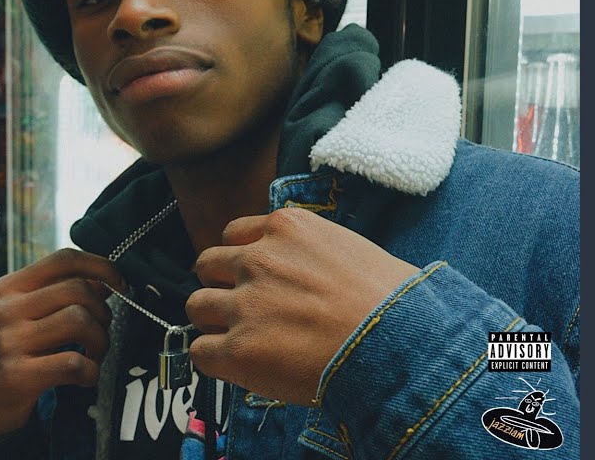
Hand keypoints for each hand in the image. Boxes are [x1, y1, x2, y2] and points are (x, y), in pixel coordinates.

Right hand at [0, 248, 125, 443]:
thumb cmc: (3, 358)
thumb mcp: (21, 318)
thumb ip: (57, 297)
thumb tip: (104, 281)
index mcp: (9, 288)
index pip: (64, 259)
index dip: (101, 266)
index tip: (120, 282)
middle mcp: (7, 309)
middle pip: (79, 289)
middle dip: (103, 313)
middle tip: (100, 334)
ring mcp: (9, 341)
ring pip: (80, 321)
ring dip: (100, 342)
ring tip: (93, 356)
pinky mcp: (17, 375)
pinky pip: (74, 363)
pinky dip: (90, 373)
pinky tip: (84, 378)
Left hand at [185, 208, 418, 405]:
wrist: (398, 344)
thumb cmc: (392, 302)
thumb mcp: (351, 250)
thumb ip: (311, 253)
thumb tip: (302, 273)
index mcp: (286, 228)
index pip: (235, 234)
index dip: (241, 260)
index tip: (251, 278)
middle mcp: (258, 259)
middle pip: (208, 264)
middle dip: (220, 286)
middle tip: (241, 308)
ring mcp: (245, 303)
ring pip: (197, 305)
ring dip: (213, 322)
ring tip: (239, 339)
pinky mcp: (238, 349)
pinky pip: (200, 350)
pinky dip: (214, 359)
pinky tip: (238, 366)